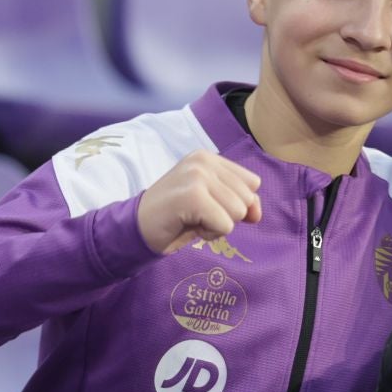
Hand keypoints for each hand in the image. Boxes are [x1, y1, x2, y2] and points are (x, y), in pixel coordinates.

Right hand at [136, 151, 261, 254]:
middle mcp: (203, 161)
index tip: (206, 205)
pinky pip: (225, 225)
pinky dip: (209, 234)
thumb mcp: (212, 203)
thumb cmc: (176, 217)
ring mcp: (197, 176)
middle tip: (195, 214)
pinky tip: (188, 225)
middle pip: (247, 198)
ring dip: (217, 225)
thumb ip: (240, 202)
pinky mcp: (193, 196)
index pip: (252, 183)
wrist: (135, 228)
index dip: (235, 202)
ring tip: (191, 218)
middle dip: (226, 215)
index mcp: (209, 157)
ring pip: (238, 212)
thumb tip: (256, 214)